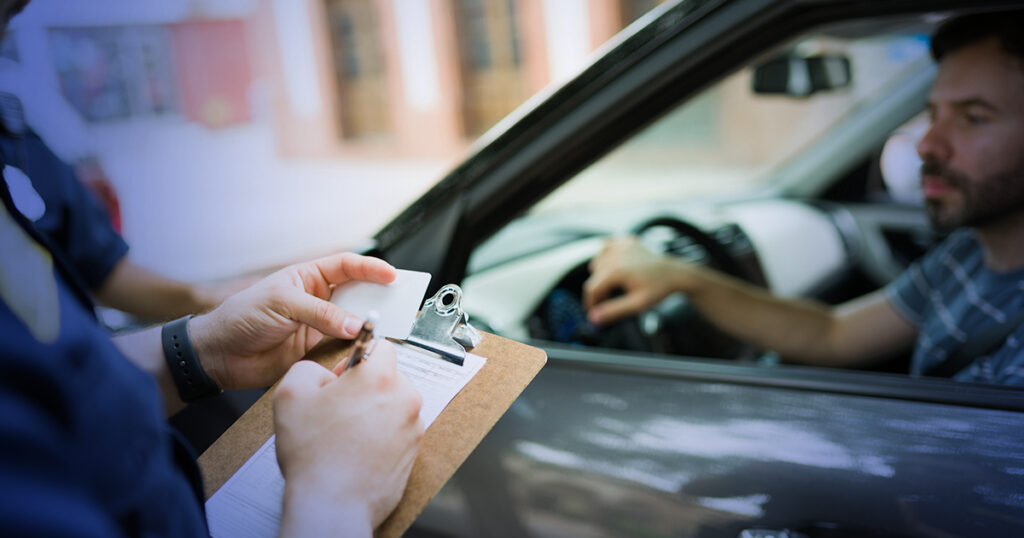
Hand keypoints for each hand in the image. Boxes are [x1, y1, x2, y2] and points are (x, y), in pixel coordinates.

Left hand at [189, 252, 395, 389]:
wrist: (221, 355)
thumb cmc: (242, 317)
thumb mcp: (283, 305)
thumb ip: (321, 314)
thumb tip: (355, 325)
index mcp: (308, 278)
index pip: (346, 266)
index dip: (371, 269)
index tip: (392, 276)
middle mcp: (317, 299)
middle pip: (357, 294)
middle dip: (378, 297)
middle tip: (399, 302)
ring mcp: (318, 325)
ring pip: (353, 322)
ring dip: (369, 325)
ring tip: (387, 327)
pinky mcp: (316, 350)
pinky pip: (343, 347)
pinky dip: (355, 349)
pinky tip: (365, 349)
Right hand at [274, 342, 423, 534]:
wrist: (332, 504)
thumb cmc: (314, 454)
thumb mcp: (290, 394)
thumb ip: (308, 368)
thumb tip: (323, 373)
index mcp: (380, 378)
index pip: (381, 345)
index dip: (356, 358)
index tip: (342, 377)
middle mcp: (404, 399)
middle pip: (389, 377)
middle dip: (365, 387)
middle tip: (338, 408)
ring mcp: (413, 427)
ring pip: (393, 405)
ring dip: (374, 412)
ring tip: (345, 434)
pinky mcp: (414, 452)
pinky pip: (397, 432)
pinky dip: (381, 436)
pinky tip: (357, 450)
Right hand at [583, 236, 689, 325]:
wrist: (676, 273)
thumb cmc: (659, 288)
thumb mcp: (637, 304)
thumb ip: (613, 311)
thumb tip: (594, 318)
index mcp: (617, 270)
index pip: (592, 288)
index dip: (591, 303)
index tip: (595, 312)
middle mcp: (616, 255)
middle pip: (593, 275)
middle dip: (598, 290)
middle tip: (610, 300)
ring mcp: (621, 246)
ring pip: (598, 260)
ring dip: (601, 273)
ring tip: (615, 284)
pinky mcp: (627, 241)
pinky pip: (607, 246)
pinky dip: (607, 255)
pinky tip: (615, 264)